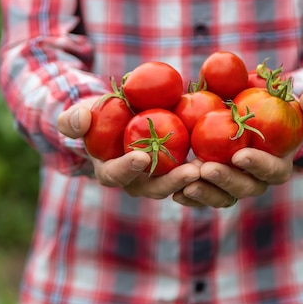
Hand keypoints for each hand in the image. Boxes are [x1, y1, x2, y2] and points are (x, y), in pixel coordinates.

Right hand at [56, 98, 200, 198]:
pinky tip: (228, 162)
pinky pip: (196, 179)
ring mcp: (160, 180)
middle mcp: (137, 182)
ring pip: (180, 188)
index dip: (127, 168)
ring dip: (197, 182)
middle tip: (192, 171)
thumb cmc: (97, 118)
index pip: (117, 175)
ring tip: (214, 169)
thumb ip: (74, 120)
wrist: (119, 122)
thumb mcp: (82, 114)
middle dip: (173, 182)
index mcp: (111, 171)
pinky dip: (211, 174)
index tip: (140, 157)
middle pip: (155, 188)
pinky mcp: (180, 173)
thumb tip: (80, 120)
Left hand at [173, 90, 302, 207]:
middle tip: (206, 168)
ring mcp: (234, 189)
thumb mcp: (292, 106)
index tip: (240, 154)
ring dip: (204, 193)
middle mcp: (257, 182)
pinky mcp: (214, 190)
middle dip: (225, 180)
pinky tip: (176, 193)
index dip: (258, 164)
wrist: (251, 121)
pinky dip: (190, 198)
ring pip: (221, 198)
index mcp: (278, 165)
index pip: (272, 171)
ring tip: (186, 184)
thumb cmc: (273, 112)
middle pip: (243, 188)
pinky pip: (203, 199)